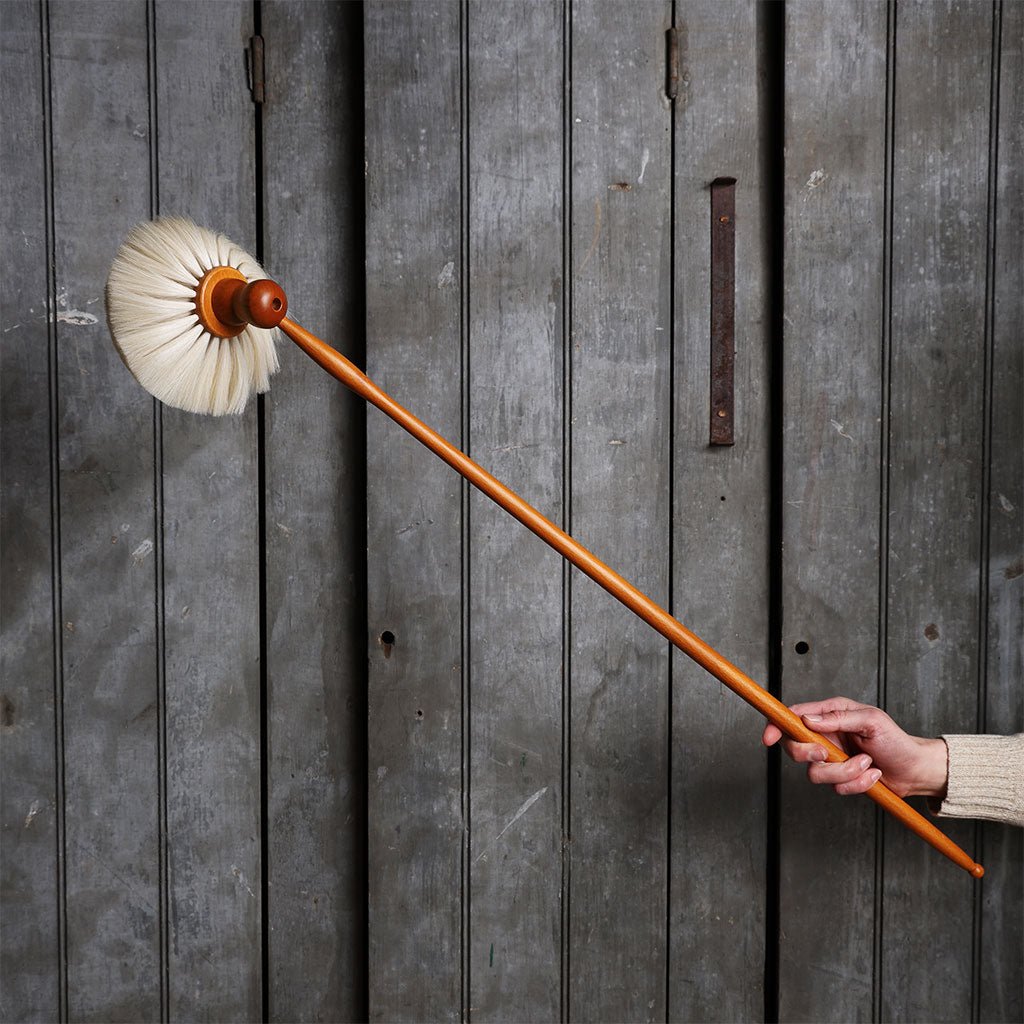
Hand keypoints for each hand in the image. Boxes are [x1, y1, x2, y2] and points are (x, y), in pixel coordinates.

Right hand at [761, 697, 948, 798]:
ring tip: (867, 764)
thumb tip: (808, 720)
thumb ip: (837, 718)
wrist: (915, 770)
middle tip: (827, 755)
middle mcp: (826, 737)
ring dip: (845, 772)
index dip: (776, 726)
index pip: (793, 717)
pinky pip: (836, 788)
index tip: (769, 737)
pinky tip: (872, 774)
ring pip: (815, 773)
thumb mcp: (870, 720)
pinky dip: (857, 784)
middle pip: (795, 749)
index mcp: (830, 715)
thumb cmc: (895, 740)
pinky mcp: (841, 779)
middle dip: (810, 756)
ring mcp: (832, 759)